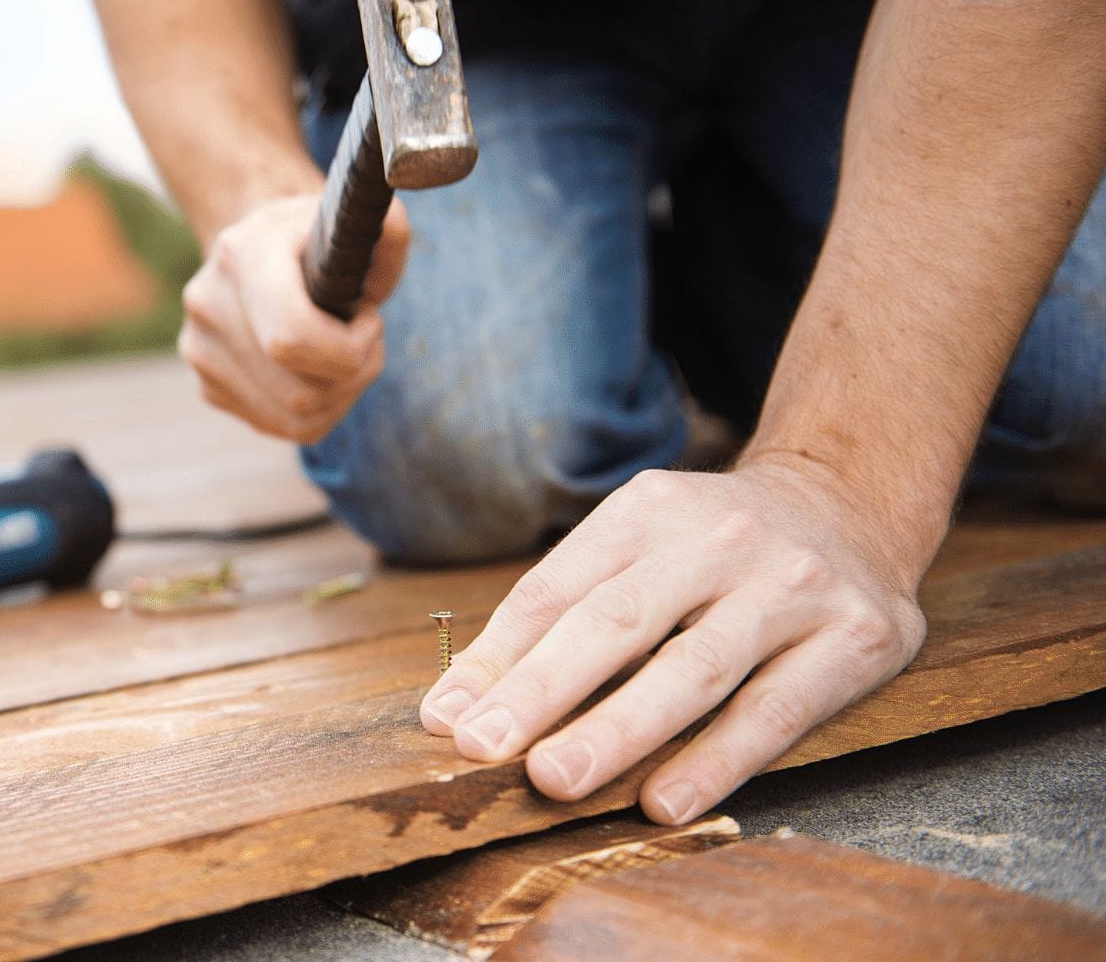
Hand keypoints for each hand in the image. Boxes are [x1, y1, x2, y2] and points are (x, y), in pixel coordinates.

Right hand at [179, 194, 410, 442]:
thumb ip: (386, 228)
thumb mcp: (352, 223)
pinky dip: (320, 409)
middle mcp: (208, 305)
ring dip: (341, 394)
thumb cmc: (312, 241)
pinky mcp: (209, 387)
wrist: (255, 249)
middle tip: (366, 340)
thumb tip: (394, 225)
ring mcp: (201, 351)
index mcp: (242, 256)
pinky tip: (322, 371)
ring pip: (296, 418)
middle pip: (301, 392)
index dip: (349, 348)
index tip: (370, 320)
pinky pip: (283, 427)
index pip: (291, 338)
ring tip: (346, 354)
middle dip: (355, 374)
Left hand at [418, 461, 929, 823]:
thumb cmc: (711, 548)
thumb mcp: (634, 549)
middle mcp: (717, 539)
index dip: (498, 658)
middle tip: (485, 749)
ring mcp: (790, 586)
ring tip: (557, 779)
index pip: (556, 590)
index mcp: (647, 512)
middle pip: (616, 622)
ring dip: (619, 730)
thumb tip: (453, 710)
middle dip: (544, 690)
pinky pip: (775, 711)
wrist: (851, 502)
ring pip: (693, 669)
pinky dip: (716, 760)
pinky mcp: (855, 637)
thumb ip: (551, 620)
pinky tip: (664, 801)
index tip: (448, 723)